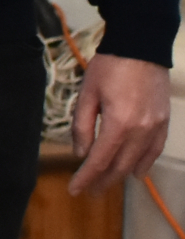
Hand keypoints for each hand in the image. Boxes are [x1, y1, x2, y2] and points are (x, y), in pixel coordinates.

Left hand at [69, 54, 172, 196]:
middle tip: (89, 191)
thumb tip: (81, 153)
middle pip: (120, 166)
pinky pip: (154, 151)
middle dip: (103, 181)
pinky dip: (144, 164)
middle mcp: (140, 131)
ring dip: (121, 175)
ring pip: (138, 162)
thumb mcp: (87, 94)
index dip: (86, 177)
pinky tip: (135, 172)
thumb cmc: (109, 67)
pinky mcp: (163, 122)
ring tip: (106, 183)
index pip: (99, 160)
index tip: (75, 190)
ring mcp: (155, 128)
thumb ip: (82, 125)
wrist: (141, 47)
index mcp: (118, 124)